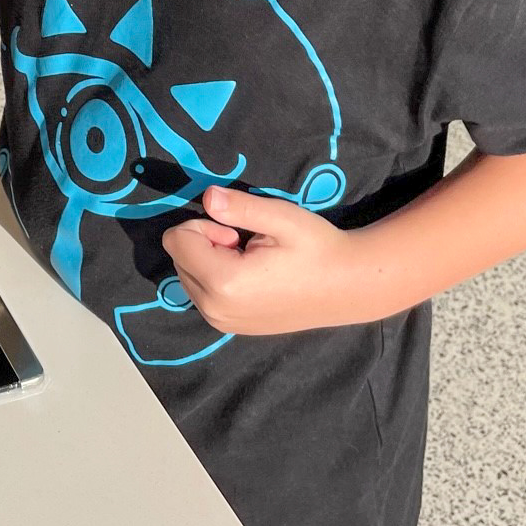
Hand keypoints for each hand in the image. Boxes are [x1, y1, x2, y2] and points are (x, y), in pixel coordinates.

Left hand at [161, 186, 369, 334]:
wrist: (349, 288)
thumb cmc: (316, 248)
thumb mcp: (280, 217)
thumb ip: (239, 207)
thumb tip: (207, 197)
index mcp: (224, 283)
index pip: (175, 240)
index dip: (203, 225)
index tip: (236, 232)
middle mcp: (215, 309)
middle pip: (178, 257)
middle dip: (205, 243)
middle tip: (245, 245)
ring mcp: (222, 323)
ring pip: (187, 275)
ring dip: (210, 261)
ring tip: (251, 261)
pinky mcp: (231, 328)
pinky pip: (202, 294)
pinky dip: (216, 278)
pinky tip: (252, 278)